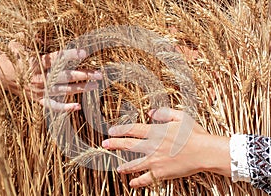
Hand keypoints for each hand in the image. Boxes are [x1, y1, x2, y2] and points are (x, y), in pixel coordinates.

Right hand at [0, 41, 101, 110]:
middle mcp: (40, 77)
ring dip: (80, 88)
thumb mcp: (18, 44)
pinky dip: (64, 108)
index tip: (84, 53)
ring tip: (95, 86)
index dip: (70, 55)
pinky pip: (52, 106)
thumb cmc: (12, 58)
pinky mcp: (38, 99)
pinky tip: (77, 107)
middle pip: (65, 76)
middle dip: (83, 74)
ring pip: (63, 90)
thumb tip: (44, 36)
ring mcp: (40, 90)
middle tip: (99, 74)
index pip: (56, 58)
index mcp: (36, 62)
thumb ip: (33, 41)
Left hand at [102, 107, 230, 187]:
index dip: (120, 130)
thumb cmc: (194, 133)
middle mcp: (152, 146)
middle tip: (105, 144)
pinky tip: (132, 183)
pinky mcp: (161, 173)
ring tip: (118, 168)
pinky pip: (146, 178)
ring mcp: (155, 161)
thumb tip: (151, 112)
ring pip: (134, 164)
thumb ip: (164, 113)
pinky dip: (138, 181)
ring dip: (124, 166)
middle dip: (115, 144)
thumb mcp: (180, 116)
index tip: (111, 131)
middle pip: (129, 145)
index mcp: (156, 132)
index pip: (132, 130)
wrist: (204, 152)